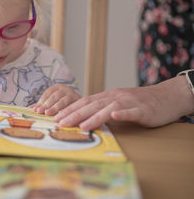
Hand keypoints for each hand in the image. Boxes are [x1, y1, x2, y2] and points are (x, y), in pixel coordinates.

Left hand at [30, 84, 80, 115]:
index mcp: (56, 87)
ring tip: (47, 114)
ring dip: (53, 108)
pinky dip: (64, 110)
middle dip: (46, 105)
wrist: (81, 105)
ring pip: (61, 101)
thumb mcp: (53, 102)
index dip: (41, 102)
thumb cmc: (64, 104)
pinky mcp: (78, 100)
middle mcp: (64, 88)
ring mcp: (71, 93)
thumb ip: (43, 104)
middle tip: (40, 112)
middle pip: (53, 97)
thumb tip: (30, 108)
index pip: (47, 94)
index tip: (35, 109)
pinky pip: (70, 105)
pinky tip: (59, 116)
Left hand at [54, 76, 193, 130]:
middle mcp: (115, 97)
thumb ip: (103, 110)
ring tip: (81, 126)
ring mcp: (129, 102)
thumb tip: (83, 120)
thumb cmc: (140, 103)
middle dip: (74, 114)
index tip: (57, 117)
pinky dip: (122, 113)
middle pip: (92, 105)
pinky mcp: (143, 110)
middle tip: (61, 123)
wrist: (166, 96)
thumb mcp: (118, 104)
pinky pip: (131, 111)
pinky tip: (114, 116)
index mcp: (108, 96)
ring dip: (93, 117)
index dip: (70, 109)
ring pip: (108, 108)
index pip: (85, 102)